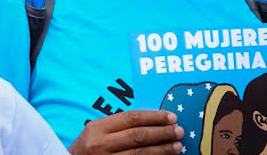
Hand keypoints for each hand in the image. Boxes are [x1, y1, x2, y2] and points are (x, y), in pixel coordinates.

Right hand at [68, 110, 183, 154]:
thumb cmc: (88, 148)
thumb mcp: (97, 132)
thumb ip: (120, 125)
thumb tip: (155, 120)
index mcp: (98, 128)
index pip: (132, 118)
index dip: (155, 117)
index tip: (172, 117)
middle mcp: (100, 145)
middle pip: (138, 136)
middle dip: (162, 133)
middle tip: (179, 131)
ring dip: (161, 150)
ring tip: (177, 147)